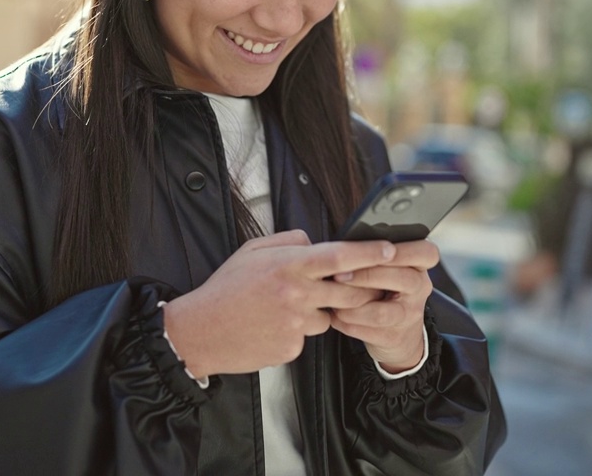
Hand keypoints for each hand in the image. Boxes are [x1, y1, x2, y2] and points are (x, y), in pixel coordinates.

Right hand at [162, 231, 398, 377]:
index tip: (391, 249)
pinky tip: (272, 327)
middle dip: (358, 290)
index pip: (340, 256)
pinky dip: (297, 331)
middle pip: (349, 292)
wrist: (200, 331)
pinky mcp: (292, 349)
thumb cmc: (225, 289)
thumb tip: (316, 242)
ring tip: (283, 307)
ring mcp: (296, 324)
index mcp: (288, 265)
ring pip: (328, 316)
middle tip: (352, 287)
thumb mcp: (252, 251)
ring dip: (319, 311)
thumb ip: (288, 241)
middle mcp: (297, 294)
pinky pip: (307, 337)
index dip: (370, 252)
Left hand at [328, 239, 439, 371]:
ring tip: (332, 298)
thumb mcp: (389, 269)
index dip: (403, 251)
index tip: (376, 250)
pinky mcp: (393, 337)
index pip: (426, 253)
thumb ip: (374, 255)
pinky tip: (334, 314)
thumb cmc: (386, 291)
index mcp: (419, 267)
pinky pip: (367, 330)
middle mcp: (419, 290)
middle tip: (338, 273)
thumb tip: (341, 243)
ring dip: (352, 304)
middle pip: (401, 278)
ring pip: (381, 312)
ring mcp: (408, 316)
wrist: (399, 333)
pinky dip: (346, 322)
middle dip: (366, 275)